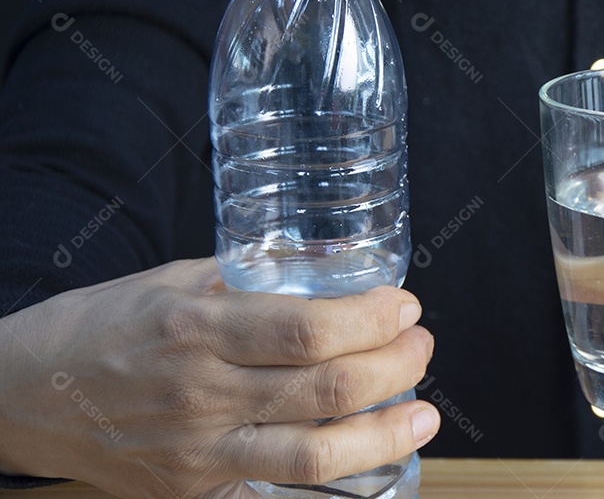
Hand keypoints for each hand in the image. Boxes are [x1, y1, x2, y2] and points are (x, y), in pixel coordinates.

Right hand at [0, 258, 437, 496]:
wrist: (23, 394)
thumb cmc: (102, 325)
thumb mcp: (174, 280)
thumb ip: (253, 278)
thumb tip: (333, 267)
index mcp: (197, 329)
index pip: (311, 329)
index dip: (374, 319)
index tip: (405, 305)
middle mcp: (202, 394)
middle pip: (328, 390)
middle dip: (397, 367)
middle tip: (421, 346)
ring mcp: (198, 453)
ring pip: (317, 455)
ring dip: (386, 434)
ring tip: (424, 412)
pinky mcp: (193, 491)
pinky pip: (277, 492)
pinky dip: (334, 483)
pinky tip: (369, 460)